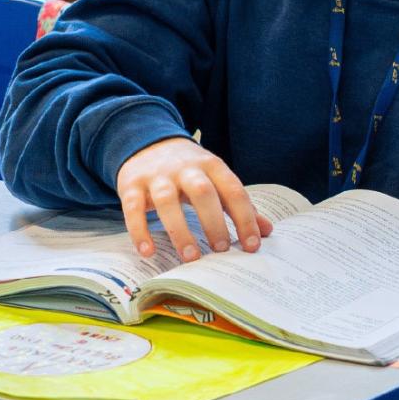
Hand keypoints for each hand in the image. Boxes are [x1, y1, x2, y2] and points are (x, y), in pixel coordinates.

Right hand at [115, 137, 272, 261]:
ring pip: (167, 200)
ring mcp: (156, 175)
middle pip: (201, 192)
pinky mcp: (131, 184)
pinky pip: (133, 208)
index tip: (252, 245)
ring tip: (191, 258)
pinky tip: (148, 252)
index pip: (233, 190)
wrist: (146, 141)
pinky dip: (140, 231)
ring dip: (179, 230)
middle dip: (213, 222)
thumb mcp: (214, 178)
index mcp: (210, 165)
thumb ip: (237, 204)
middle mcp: (184, 168)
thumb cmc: (187, 169)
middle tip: (221, 250)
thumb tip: (267, 231)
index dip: (245, 218)